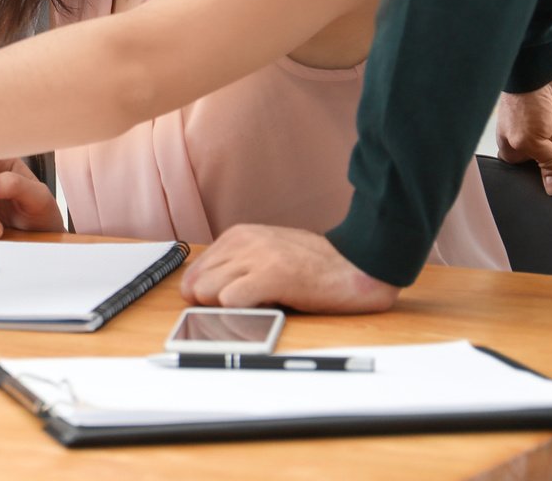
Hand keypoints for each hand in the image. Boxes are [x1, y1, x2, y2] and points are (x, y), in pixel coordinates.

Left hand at [180, 225, 399, 313]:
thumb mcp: (266, 257)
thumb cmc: (316, 268)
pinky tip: (264, 313)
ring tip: (256, 312)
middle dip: (211, 307)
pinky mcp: (271, 275)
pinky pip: (230, 301)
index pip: (193, 274)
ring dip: (225, 311)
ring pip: (207, 293)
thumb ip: (237, 269)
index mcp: (237, 236)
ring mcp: (255, 257)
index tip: (220, 312)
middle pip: (195, 285)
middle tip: (241, 314)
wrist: (358, 266)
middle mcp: (241, 242)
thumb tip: (204, 296)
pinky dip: (240, 315)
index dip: (204, 299)